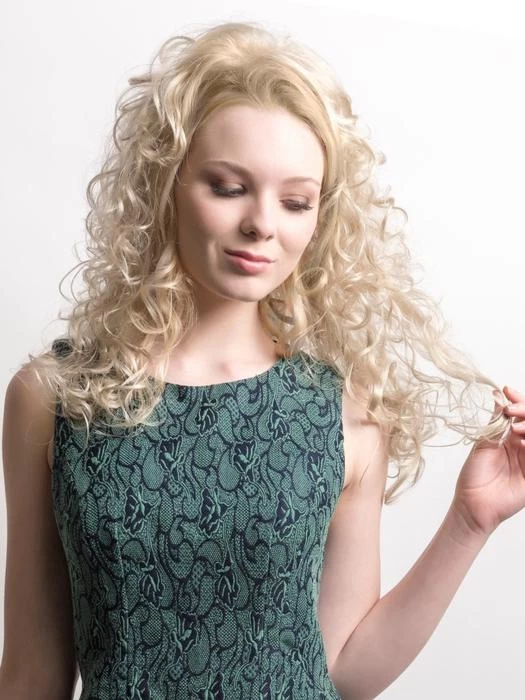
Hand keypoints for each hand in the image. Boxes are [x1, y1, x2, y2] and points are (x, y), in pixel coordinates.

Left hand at [452, 385, 524, 537]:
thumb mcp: (483, 444)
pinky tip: (523, 443)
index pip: (521, 414)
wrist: (473, 504)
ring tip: (515, 429)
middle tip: (511, 410)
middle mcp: (523, 445)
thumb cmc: (474, 476)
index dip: (518, 401)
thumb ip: (494, 422)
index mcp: (510, 436)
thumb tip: (497, 397)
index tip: (507, 390)